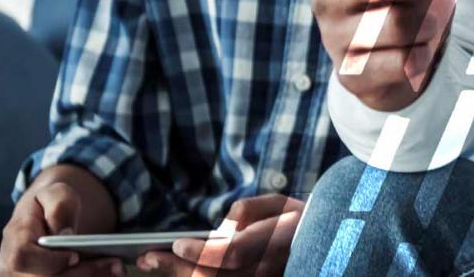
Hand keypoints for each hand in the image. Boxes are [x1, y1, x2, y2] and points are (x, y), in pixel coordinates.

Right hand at [0, 181, 118, 276]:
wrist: (45, 217)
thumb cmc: (50, 203)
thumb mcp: (56, 192)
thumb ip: (59, 207)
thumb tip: (65, 234)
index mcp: (14, 240)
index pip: (23, 258)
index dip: (49, 261)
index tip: (74, 256)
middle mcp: (15, 267)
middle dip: (82, 274)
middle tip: (115, 264)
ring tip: (116, 268)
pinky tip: (109, 274)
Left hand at [138, 194, 303, 276]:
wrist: (326, 243)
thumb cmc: (298, 217)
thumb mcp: (276, 204)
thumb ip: (246, 212)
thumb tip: (218, 230)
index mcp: (273, 242)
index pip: (232, 254)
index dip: (201, 253)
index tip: (177, 245)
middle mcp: (264, 270)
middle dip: (176, 268)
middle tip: (147, 258)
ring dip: (180, 276)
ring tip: (154, 264)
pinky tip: (178, 270)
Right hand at [307, 0, 456, 110]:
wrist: (400, 62)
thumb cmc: (404, 2)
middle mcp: (326, 0)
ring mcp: (334, 39)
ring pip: (396, 22)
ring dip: (426, 21)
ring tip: (427, 24)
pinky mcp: (352, 74)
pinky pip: (402, 61)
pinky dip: (423, 54)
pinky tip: (419, 51)